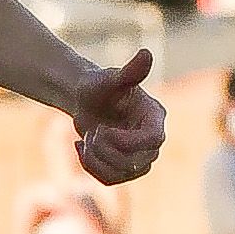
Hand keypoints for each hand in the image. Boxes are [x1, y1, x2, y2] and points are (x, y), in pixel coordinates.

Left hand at [70, 51, 164, 185]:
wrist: (84, 99)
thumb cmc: (98, 85)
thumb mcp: (109, 78)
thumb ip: (129, 71)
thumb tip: (147, 54)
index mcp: (154, 116)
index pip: (154, 140)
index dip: (127, 142)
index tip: (102, 130)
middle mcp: (152, 138)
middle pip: (138, 161)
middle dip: (107, 150)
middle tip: (90, 132)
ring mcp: (140, 155)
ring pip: (124, 174)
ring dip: (97, 160)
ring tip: (85, 139)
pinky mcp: (124, 168)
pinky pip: (110, 179)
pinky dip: (90, 167)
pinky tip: (80, 147)